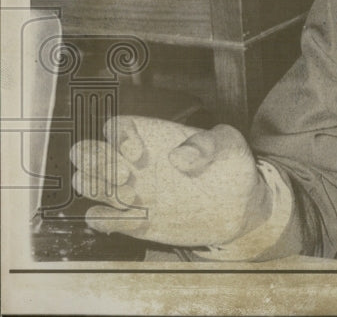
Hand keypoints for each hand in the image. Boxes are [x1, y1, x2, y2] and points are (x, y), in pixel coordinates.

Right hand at [70, 116, 270, 247]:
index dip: (117, 137)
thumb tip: (178, 157)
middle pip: (85, 152)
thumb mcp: (229, 145)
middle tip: (126, 177)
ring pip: (86, 182)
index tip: (139, 154)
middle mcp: (135, 162)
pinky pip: (99, 218)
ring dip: (96, 189)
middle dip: (94, 161)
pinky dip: (103, 219)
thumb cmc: (231, 167)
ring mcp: (131, 191)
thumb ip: (208, 143)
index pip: (114, 126)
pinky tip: (129, 218)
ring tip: (131, 197)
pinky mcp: (134, 221)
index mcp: (154, 137)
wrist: (239, 208)